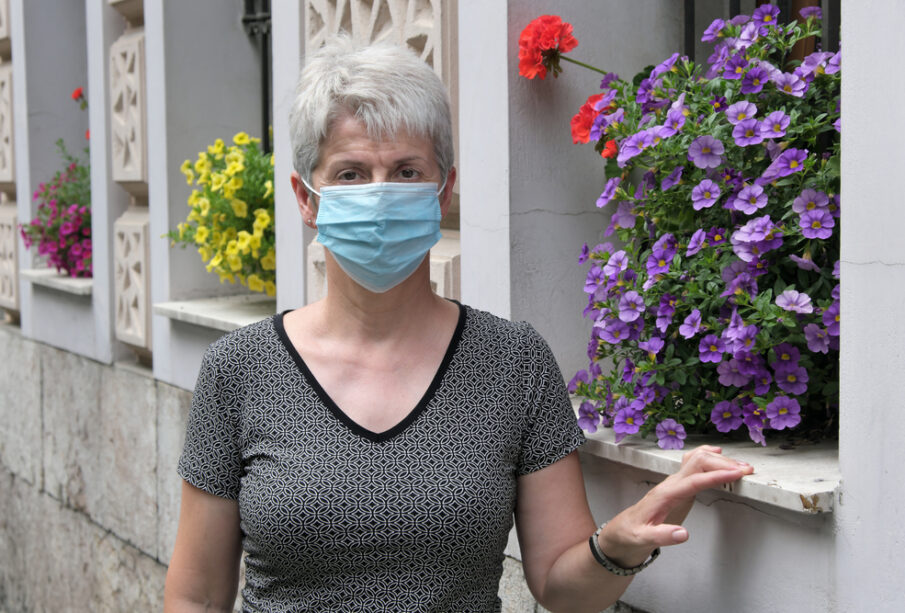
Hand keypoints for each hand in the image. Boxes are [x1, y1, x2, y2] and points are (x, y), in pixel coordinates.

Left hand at [597, 445, 752, 566]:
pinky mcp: (678, 485)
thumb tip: (684, 534)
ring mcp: (674, 482)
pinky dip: (708, 457)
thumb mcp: (643, 539)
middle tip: (747, 471)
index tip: (736, 474)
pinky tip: (719, 455)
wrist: (623, 529)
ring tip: (742, 465)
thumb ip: (662, 536)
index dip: (716, 475)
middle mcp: (670, 484)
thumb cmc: (632, 533)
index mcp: (665, 494)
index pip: (694, 480)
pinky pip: (694, 464)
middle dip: (723, 464)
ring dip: (719, 460)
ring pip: (697, 460)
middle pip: (698, 463)